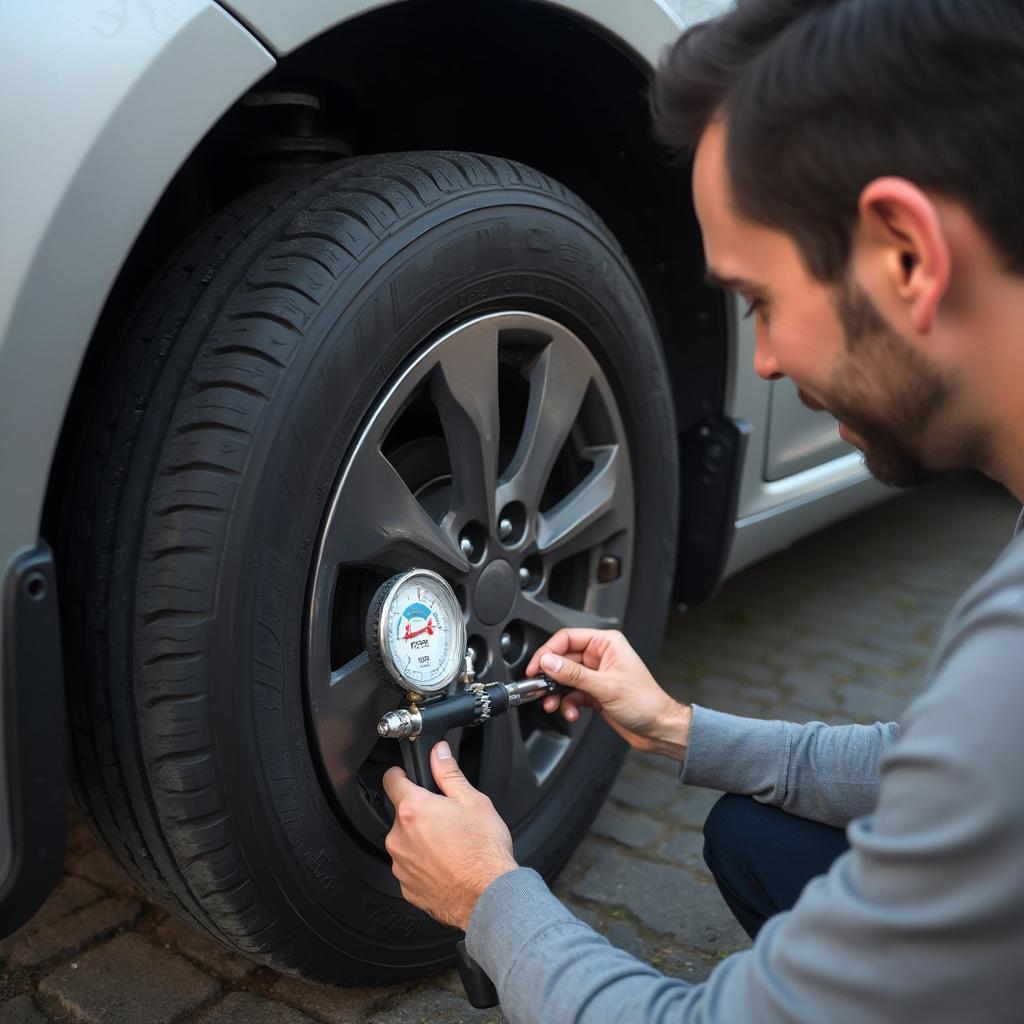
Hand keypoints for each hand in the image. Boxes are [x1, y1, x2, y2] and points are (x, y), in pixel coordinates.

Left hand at [382, 742, 517, 931]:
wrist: (488, 896)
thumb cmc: (483, 852)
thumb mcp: (473, 801)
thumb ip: (449, 773)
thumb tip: (439, 753)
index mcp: (413, 810)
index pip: (391, 780)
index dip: (401, 774)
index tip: (407, 776)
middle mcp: (399, 838)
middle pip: (402, 814)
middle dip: (420, 813)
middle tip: (446, 818)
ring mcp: (401, 865)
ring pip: (405, 842)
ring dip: (420, 840)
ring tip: (450, 845)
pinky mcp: (406, 887)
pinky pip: (410, 867)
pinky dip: (423, 864)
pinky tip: (446, 864)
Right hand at [526, 628, 691, 759]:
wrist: (658, 729)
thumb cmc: (645, 702)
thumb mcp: (605, 686)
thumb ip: (573, 674)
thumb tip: (549, 661)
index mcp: (606, 643)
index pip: (568, 638)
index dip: (548, 651)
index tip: (536, 666)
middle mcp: (600, 656)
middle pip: (563, 660)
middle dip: (551, 677)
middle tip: (540, 688)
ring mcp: (596, 675)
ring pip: (565, 679)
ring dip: (557, 693)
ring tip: (553, 704)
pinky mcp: (594, 692)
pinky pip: (572, 693)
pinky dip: (567, 704)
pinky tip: (571, 712)